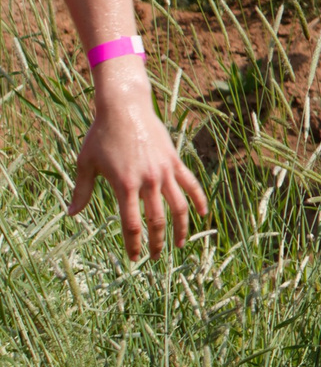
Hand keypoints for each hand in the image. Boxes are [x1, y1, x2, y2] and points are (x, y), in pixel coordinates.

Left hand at [71, 77, 208, 259]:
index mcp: (124, 185)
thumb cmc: (100, 135)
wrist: (124, 107)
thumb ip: (81, 191)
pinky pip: (190, 183)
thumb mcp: (85, 163)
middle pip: (157, 219)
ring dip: (182, 227)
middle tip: (156, 257)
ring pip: (179, 205)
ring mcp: (164, 170)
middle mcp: (148, 180)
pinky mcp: (174, 160)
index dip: (134, 244)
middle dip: (158, 242)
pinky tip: (204, 213)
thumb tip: (71, 214)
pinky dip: (199, 199)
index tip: (134, 258)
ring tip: (181, 244)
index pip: (132, 224)